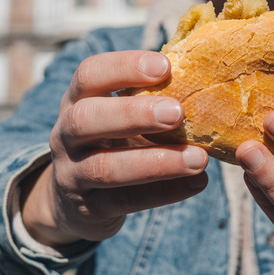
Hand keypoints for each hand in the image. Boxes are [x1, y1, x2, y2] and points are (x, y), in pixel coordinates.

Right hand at [21, 51, 208, 246]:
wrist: (77, 201)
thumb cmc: (113, 142)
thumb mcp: (121, 115)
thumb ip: (151, 98)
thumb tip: (207, 77)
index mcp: (77, 100)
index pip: (90, 74)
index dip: (124, 67)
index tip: (165, 66)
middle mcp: (65, 134)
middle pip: (86, 119)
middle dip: (133, 114)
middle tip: (177, 113)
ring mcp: (71, 173)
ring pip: (105, 167)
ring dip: (156, 162)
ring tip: (199, 158)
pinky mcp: (88, 209)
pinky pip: (125, 201)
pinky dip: (164, 192)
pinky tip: (198, 183)